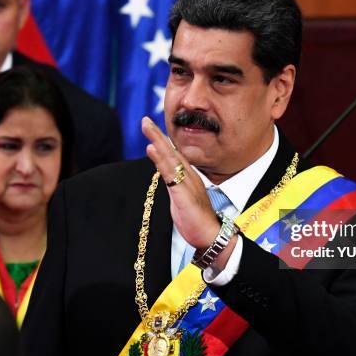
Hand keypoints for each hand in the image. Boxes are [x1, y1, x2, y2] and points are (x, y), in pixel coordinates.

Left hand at [141, 117, 220, 251]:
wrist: (210, 235)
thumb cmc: (196, 220)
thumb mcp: (182, 200)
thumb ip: (175, 186)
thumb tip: (167, 177)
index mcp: (189, 178)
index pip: (173, 156)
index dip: (162, 142)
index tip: (151, 128)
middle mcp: (189, 176)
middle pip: (171, 152)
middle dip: (157, 135)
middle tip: (145, 120)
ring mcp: (186, 183)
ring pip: (170, 158)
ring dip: (157, 141)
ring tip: (146, 126)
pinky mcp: (182, 194)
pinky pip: (170, 174)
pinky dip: (160, 160)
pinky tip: (152, 149)